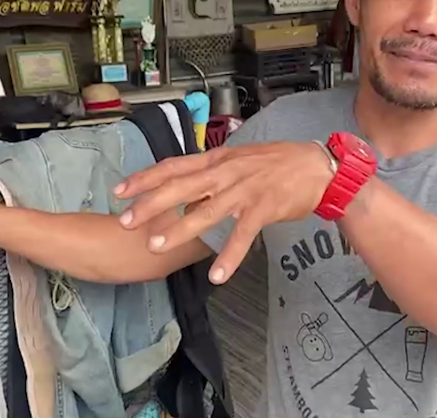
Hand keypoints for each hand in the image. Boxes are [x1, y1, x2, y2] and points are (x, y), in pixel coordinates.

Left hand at [114, 142, 333, 283]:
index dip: (145, 178)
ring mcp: (244, 190)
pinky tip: (217, 276)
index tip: (120, 191)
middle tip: (125, 221)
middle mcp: (226, 172)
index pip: (174, 166)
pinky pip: (243, 235)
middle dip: (150, 204)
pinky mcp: (264, 208)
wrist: (317, 167)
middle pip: (181, 187)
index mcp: (218, 159)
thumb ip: (212, 174)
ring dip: (179, 229)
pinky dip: (230, 256)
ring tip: (156, 246)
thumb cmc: (278, 163)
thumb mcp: (239, 160)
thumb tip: (187, 192)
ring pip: (206, 212)